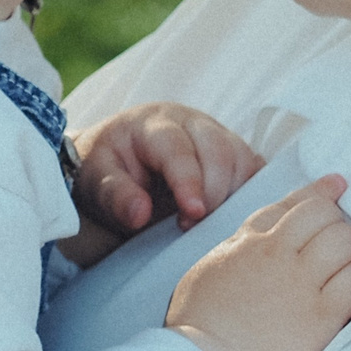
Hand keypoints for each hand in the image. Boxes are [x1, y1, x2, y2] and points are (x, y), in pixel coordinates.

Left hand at [64, 104, 263, 268]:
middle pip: (219, 149)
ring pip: (242, 159)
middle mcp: (190, 122)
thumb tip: (140, 214)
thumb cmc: (107, 169)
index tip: (192, 214)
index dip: (188, 180)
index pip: (177, 147)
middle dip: (214, 193)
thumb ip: (115, 196)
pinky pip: (255, 170)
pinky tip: (234, 217)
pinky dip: (252, 194)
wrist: (118, 159)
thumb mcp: (95, 181)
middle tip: (192, 227)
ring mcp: (216, 134)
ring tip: (209, 225)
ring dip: (234, 196)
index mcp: (152, 123)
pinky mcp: (232, 152)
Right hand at [165, 175, 350, 350]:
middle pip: (322, 213)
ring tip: (345, 267)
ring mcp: (301, 282)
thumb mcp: (206, 272)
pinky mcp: (321, 315)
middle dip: (336, 221)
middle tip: (338, 241)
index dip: (318, 191)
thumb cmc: (198, 328)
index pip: (290, 204)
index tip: (337, 185)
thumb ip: (234, 250)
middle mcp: (277, 253)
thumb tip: (249, 244)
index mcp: (248, 242)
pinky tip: (349, 294)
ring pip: (345, 240)